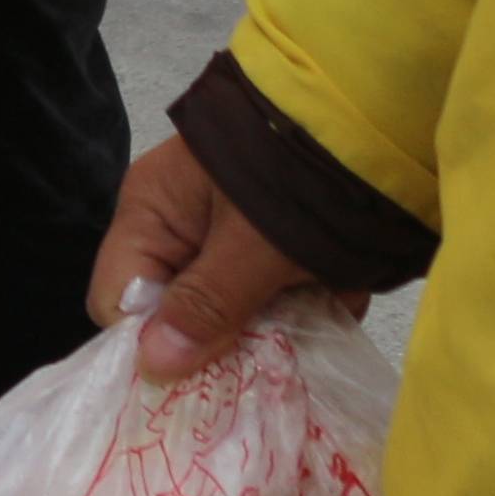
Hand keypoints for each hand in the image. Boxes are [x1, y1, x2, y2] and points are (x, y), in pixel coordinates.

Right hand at [91, 132, 321, 378]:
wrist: (376, 114)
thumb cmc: (297, 175)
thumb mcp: (254, 246)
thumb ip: (205, 306)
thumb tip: (151, 366)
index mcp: (151, 212)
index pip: (118, 299)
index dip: (149, 344)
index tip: (197, 381)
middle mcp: (180, 225)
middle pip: (179, 310)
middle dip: (226, 339)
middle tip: (270, 358)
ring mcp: (227, 232)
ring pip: (234, 308)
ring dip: (279, 324)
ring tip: (320, 317)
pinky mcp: (273, 240)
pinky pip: (275, 293)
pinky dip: (308, 305)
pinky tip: (341, 295)